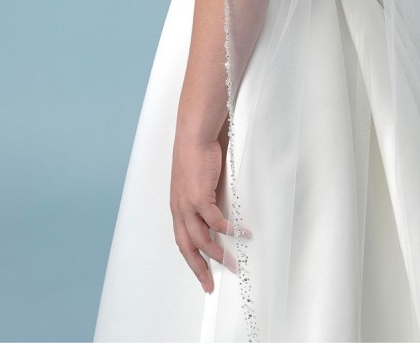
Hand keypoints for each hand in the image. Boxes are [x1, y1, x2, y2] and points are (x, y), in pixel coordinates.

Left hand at [170, 119, 236, 292]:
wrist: (193, 134)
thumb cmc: (196, 152)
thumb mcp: (197, 180)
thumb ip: (204, 196)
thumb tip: (218, 207)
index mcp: (177, 207)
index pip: (182, 240)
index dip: (191, 259)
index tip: (201, 274)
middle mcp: (179, 209)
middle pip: (187, 247)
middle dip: (199, 268)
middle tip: (210, 285)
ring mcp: (188, 204)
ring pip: (202, 240)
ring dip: (218, 254)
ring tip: (233, 263)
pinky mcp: (200, 197)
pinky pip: (215, 222)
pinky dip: (229, 231)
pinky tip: (241, 234)